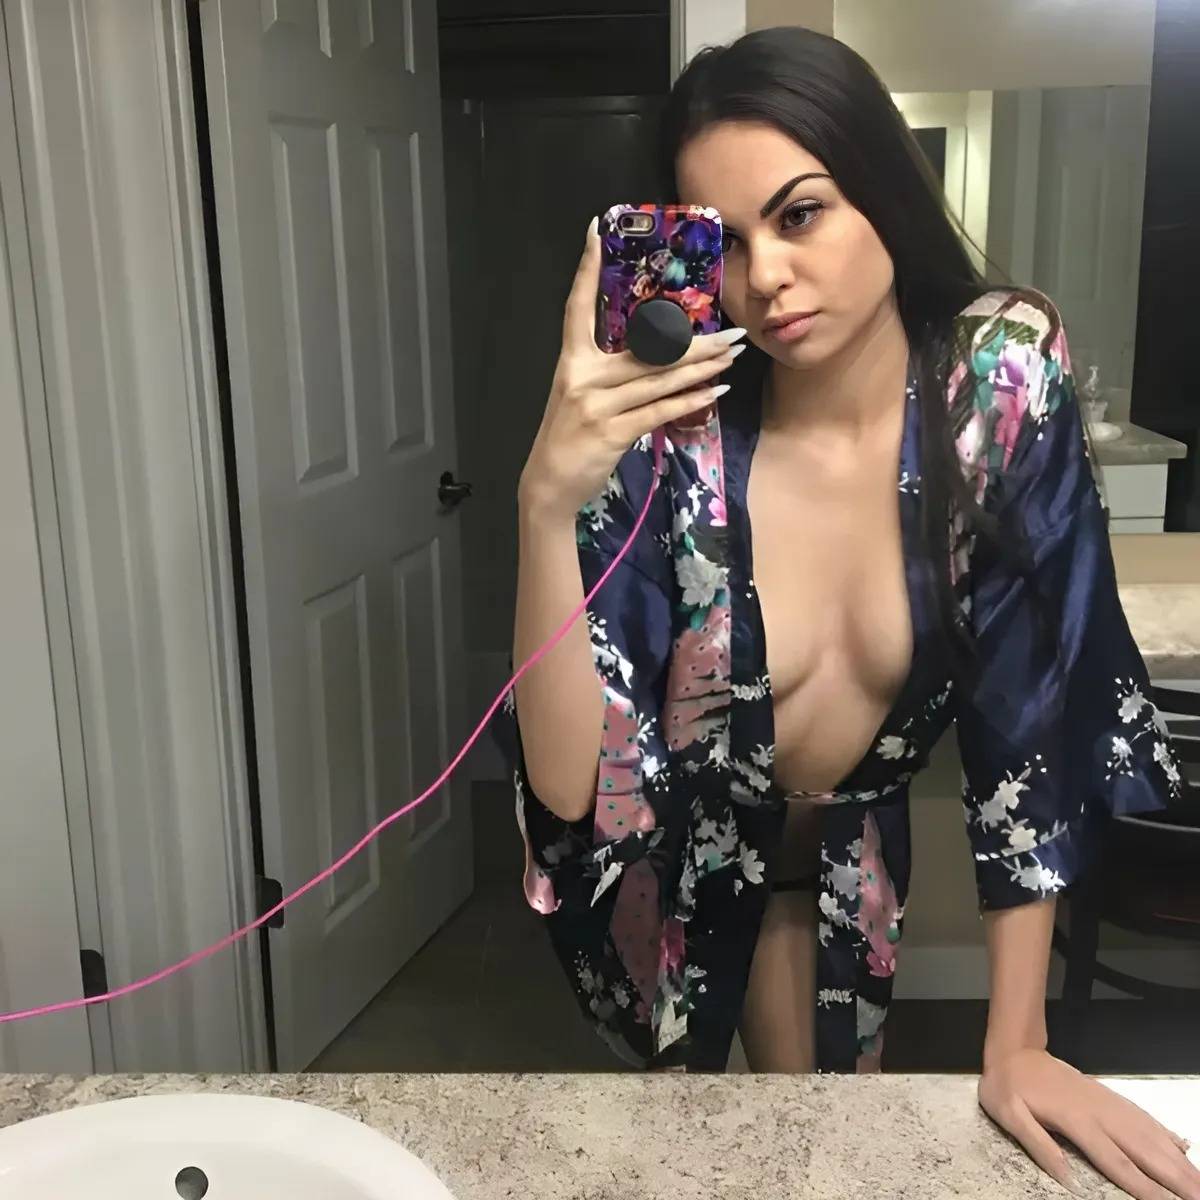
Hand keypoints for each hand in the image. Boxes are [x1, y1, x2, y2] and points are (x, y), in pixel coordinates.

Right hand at [518, 217, 745, 520]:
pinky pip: (659, 411)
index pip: (577, 307)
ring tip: (733, 357)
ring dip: (701, 368)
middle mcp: (583, 377)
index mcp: (571, 362)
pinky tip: (714, 391)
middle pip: (646, 350)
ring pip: (659, 379)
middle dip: (694, 342)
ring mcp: (598, 405)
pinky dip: (689, 401)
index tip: (595, 229)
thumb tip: (657, 355)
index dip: (585, 269)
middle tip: (732, 332)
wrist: (548, 485)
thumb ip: (609, 374)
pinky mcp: (612, 432)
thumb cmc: (570, 440)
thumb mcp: (580, 397)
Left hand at [979, 1047, 1199, 1197]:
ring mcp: (1107, 1103)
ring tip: (1199, 1181)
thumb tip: (1067, 1180)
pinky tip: (1182, 1146)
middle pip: (1144, 1150)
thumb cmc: (1007, 1086)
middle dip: (1175, 1176)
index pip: (1116, 1160)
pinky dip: (1165, 1133)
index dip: (1144, 1186)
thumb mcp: (1008, 1114)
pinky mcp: (1108, 1097)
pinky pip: (1143, 1117)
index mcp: (1075, 1121)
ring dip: (1178, 1159)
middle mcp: (1099, 1112)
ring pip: (1149, 1134)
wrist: (1014, 1050)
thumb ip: (1038, 1144)